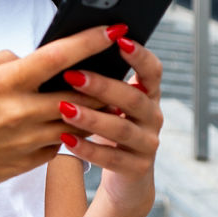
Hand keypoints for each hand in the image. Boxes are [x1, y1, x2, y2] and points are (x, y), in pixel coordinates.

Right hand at [0, 25, 120, 199]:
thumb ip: (3, 58)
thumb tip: (31, 56)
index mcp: (5, 82)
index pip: (59, 56)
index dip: (92, 40)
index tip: (114, 28)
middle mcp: (21, 111)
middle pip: (82, 93)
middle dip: (106, 80)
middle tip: (123, 68)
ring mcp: (27, 140)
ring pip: (79, 122)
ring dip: (96, 110)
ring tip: (110, 97)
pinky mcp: (28, 162)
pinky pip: (62, 144)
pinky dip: (73, 132)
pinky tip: (80, 123)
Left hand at [53, 29, 161, 213]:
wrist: (125, 178)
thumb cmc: (109, 128)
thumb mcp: (110, 104)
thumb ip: (100, 83)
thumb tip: (66, 53)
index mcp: (148, 95)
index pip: (152, 70)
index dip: (139, 55)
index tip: (119, 39)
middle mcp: (153, 117)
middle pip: (133, 98)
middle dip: (102, 86)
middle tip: (73, 75)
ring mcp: (148, 144)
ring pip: (122, 129)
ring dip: (91, 118)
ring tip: (64, 109)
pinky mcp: (137, 168)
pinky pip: (112, 158)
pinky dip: (88, 149)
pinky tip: (67, 140)